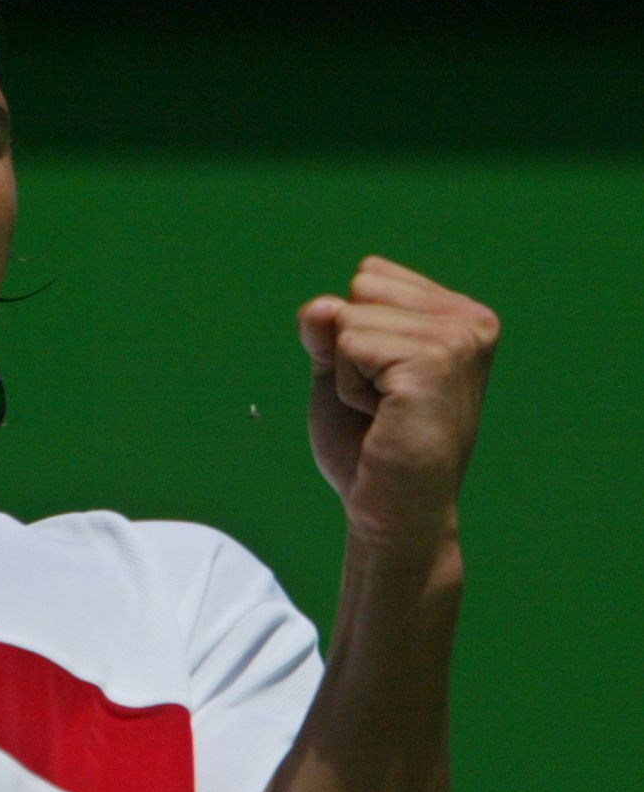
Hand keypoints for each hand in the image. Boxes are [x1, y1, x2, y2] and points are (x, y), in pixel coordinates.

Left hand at [297, 258, 498, 555]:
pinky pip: (349, 345)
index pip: (370, 277)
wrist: (390, 514)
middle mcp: (470, 322)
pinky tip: (381, 420)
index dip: (351, 334)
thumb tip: (322, 306)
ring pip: (349, 317)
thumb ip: (326, 329)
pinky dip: (347, 386)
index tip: (382, 384)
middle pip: (359, 289)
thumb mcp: (338, 372)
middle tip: (380, 403)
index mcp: (459, 316)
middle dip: (348, 349)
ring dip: (347, 373)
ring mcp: (458, 341)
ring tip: (383, 413)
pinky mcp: (434, 362)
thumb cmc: (368, 449)